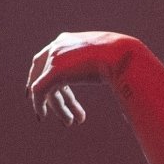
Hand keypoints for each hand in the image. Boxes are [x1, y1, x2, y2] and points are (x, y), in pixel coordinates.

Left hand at [26, 32, 144, 125]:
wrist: (122, 54)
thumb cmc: (123, 57)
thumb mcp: (107, 59)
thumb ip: (100, 66)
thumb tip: (113, 77)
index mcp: (67, 40)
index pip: (49, 58)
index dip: (44, 74)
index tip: (49, 90)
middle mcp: (57, 46)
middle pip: (39, 69)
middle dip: (39, 88)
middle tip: (43, 107)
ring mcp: (54, 58)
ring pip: (44, 86)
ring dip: (57, 107)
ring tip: (69, 123)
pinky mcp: (54, 72)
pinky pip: (40, 92)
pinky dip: (39, 106)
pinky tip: (43, 116)